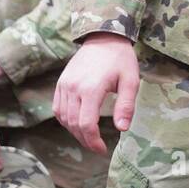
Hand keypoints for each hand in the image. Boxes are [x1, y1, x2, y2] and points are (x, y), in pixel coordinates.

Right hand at [54, 34, 139, 154]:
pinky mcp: (60, 83)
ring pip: (63, 118)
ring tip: (89, 138)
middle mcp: (73, 88)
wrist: (104, 38)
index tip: (102, 149)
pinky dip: (65, 120)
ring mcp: (64, 85)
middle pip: (73, 123)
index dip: (93, 140)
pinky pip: (57, 108)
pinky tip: (77, 125)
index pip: (86, 123)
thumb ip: (126, 106)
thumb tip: (122, 129)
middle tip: (97, 147)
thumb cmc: (121, 60)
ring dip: (74, 132)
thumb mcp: (131, 82)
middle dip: (85, 139)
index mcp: (91, 89)